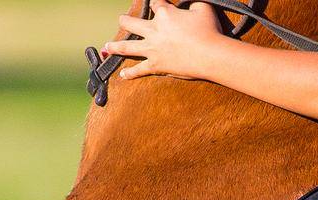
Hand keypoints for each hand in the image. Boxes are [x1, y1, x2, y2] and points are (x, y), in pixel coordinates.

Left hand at [102, 0, 223, 81]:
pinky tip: (122, 75)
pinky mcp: (156, 65)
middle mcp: (153, 29)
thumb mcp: (203, 8)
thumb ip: (194, 2)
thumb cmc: (209, 30)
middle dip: (126, 21)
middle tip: (122, 20)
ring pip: (128, 46)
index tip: (156, 5)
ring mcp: (152, 49)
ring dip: (116, 46)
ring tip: (107, 47)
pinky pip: (140, 70)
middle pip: (132, 22)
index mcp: (164, 13)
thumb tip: (192, 2)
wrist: (210, 55)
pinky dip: (130, 74)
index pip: (154, 4)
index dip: (156, 4)